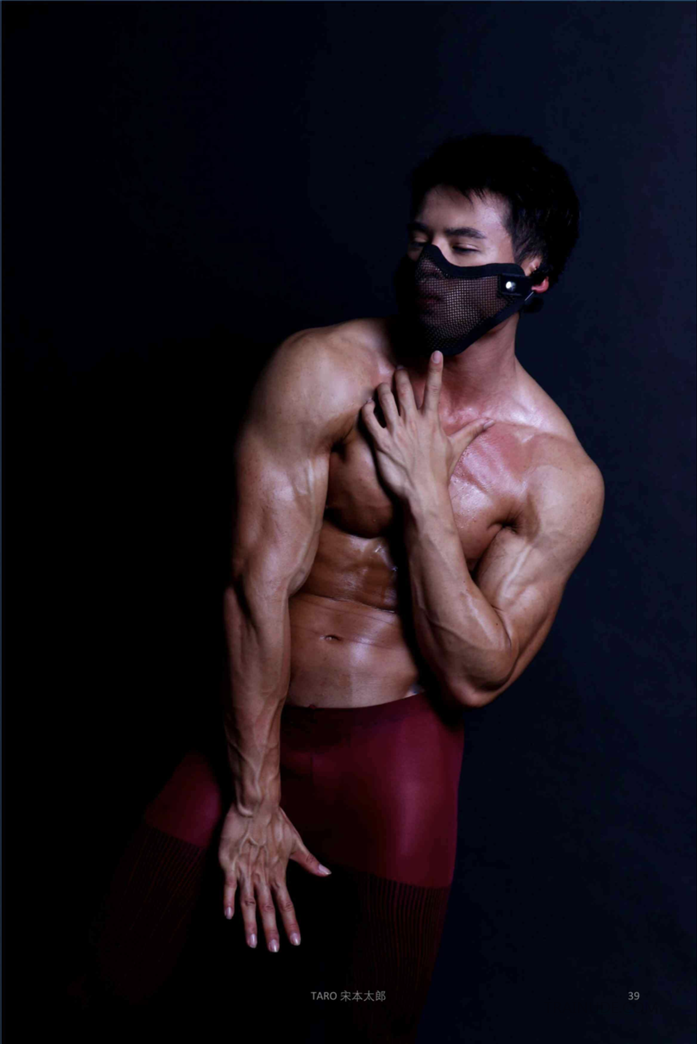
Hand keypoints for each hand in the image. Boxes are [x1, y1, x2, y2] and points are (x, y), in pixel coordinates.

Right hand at [219, 802, 330, 951]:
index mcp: (278, 872)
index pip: (286, 903)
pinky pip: (229, 885)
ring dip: (250, 923)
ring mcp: (246, 870)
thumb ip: (309, 862)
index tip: (295, 942)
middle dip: (271, 930)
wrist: (256, 804)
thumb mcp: (295, 842)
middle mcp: (263, 875)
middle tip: (273, 951)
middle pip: (268, 908)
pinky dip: (229, 900)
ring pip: (248, 902)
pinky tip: (228, 916)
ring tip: (251, 943)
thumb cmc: (276, 822)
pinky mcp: (230, 863)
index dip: (291, 923)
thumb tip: (327, 873)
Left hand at [361, 351, 494, 501]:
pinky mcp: (380, 443)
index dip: (435, 369)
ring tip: (382, 386)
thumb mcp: (456, 449)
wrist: (422, 494)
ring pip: (384, 399)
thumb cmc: (439, 472)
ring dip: (382, 389)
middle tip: (398, 369)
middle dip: (400, 375)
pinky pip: (369, 419)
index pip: (434, 389)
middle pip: (404, 389)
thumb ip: (472, 431)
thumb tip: (491, 422)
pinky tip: (368, 406)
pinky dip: (367, 409)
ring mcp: (395, 432)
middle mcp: (413, 422)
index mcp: (431, 421)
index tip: (435, 352)